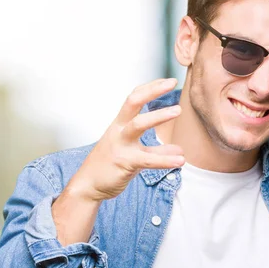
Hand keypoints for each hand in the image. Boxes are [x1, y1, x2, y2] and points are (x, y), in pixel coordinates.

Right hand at [67, 78, 184, 202]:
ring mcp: (120, 145)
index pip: (134, 98)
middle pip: (133, 102)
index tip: (167, 81)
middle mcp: (118, 131)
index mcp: (119, 125)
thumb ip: (156, 150)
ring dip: (159, 115)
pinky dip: (166, 160)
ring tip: (178, 110)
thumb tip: (179, 151)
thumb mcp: (133, 154)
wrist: (88, 186)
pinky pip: (148, 159)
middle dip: (152, 90)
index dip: (150, 87)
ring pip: (138, 124)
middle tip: (172, 83)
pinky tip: (181, 161)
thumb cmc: (109, 167)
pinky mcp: (125, 162)